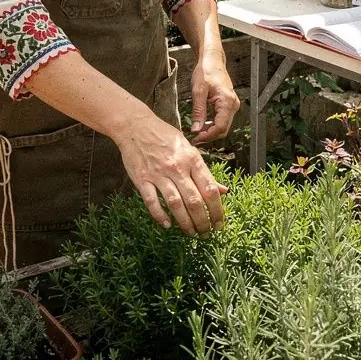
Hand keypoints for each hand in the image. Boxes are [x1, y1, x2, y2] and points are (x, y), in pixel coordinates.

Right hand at [117, 107, 227, 235]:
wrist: (136, 126)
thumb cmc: (165, 137)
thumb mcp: (190, 150)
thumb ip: (205, 172)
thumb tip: (224, 190)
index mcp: (192, 159)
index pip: (210, 189)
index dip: (217, 210)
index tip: (219, 224)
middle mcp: (177, 167)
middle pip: (194, 201)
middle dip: (202, 222)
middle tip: (205, 234)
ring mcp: (158, 174)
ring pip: (176, 204)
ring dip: (185, 223)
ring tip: (191, 233)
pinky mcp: (141, 179)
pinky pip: (152, 201)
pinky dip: (160, 215)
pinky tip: (167, 225)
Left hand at [189, 53, 240, 145]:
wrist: (212, 60)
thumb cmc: (206, 71)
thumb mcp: (198, 91)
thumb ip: (198, 111)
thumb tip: (196, 130)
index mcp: (227, 102)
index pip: (221, 127)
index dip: (208, 136)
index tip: (196, 138)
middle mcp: (233, 105)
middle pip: (223, 129)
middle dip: (209, 136)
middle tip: (194, 138)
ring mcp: (232, 105)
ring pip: (223, 126)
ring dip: (210, 132)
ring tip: (196, 133)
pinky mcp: (228, 104)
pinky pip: (222, 119)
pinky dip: (212, 125)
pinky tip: (202, 125)